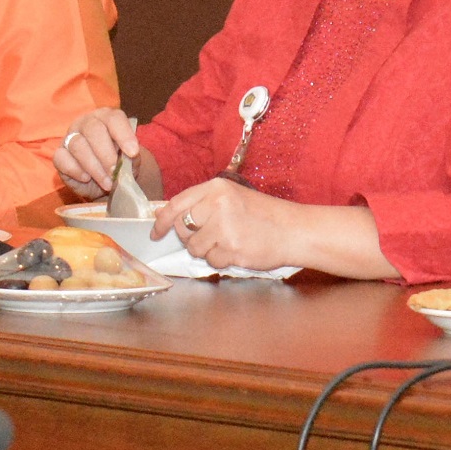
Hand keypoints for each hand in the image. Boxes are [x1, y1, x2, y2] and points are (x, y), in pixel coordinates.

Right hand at [53, 107, 142, 195]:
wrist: (106, 182)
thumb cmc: (119, 164)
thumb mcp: (130, 160)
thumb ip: (130, 156)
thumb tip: (128, 156)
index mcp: (107, 118)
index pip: (114, 119)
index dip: (124, 135)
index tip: (133, 153)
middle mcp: (87, 123)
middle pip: (93, 130)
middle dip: (106, 154)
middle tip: (114, 172)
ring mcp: (70, 137)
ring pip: (77, 145)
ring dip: (93, 167)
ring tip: (106, 183)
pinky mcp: (60, 154)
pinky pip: (61, 158)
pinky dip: (75, 170)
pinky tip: (86, 179)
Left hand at [154, 175, 306, 271]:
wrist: (293, 230)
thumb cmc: (264, 215)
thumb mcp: (233, 197)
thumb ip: (204, 204)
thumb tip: (171, 218)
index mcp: (216, 188)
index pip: (177, 204)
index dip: (162, 221)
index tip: (157, 232)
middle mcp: (217, 204)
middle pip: (183, 228)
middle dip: (191, 237)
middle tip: (212, 236)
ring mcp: (224, 227)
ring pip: (195, 248)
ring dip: (209, 250)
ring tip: (230, 241)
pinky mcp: (231, 248)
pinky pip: (212, 261)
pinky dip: (222, 260)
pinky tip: (238, 250)